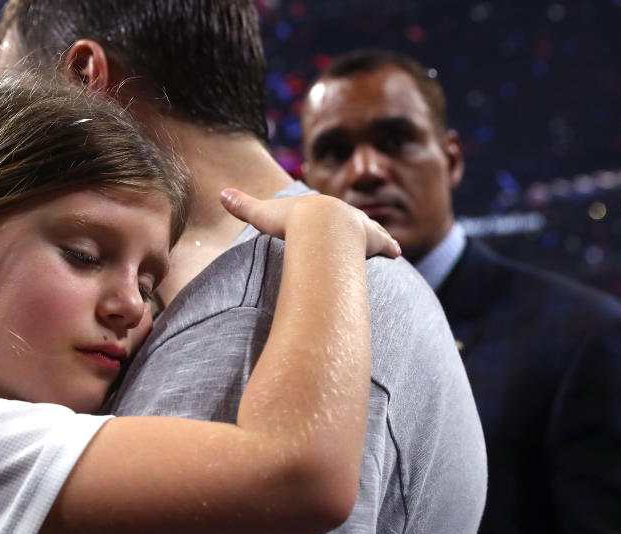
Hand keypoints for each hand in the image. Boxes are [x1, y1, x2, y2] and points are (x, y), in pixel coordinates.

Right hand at [220, 188, 400, 257]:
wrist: (319, 226)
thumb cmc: (290, 221)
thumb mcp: (262, 213)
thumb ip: (243, 206)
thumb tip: (221, 193)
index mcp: (320, 208)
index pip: (325, 212)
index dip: (327, 218)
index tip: (329, 221)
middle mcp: (344, 214)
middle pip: (351, 218)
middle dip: (356, 225)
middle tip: (360, 232)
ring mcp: (361, 226)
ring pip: (373, 229)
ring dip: (379, 236)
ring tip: (388, 244)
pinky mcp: (372, 241)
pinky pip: (384, 245)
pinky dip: (390, 248)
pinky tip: (398, 253)